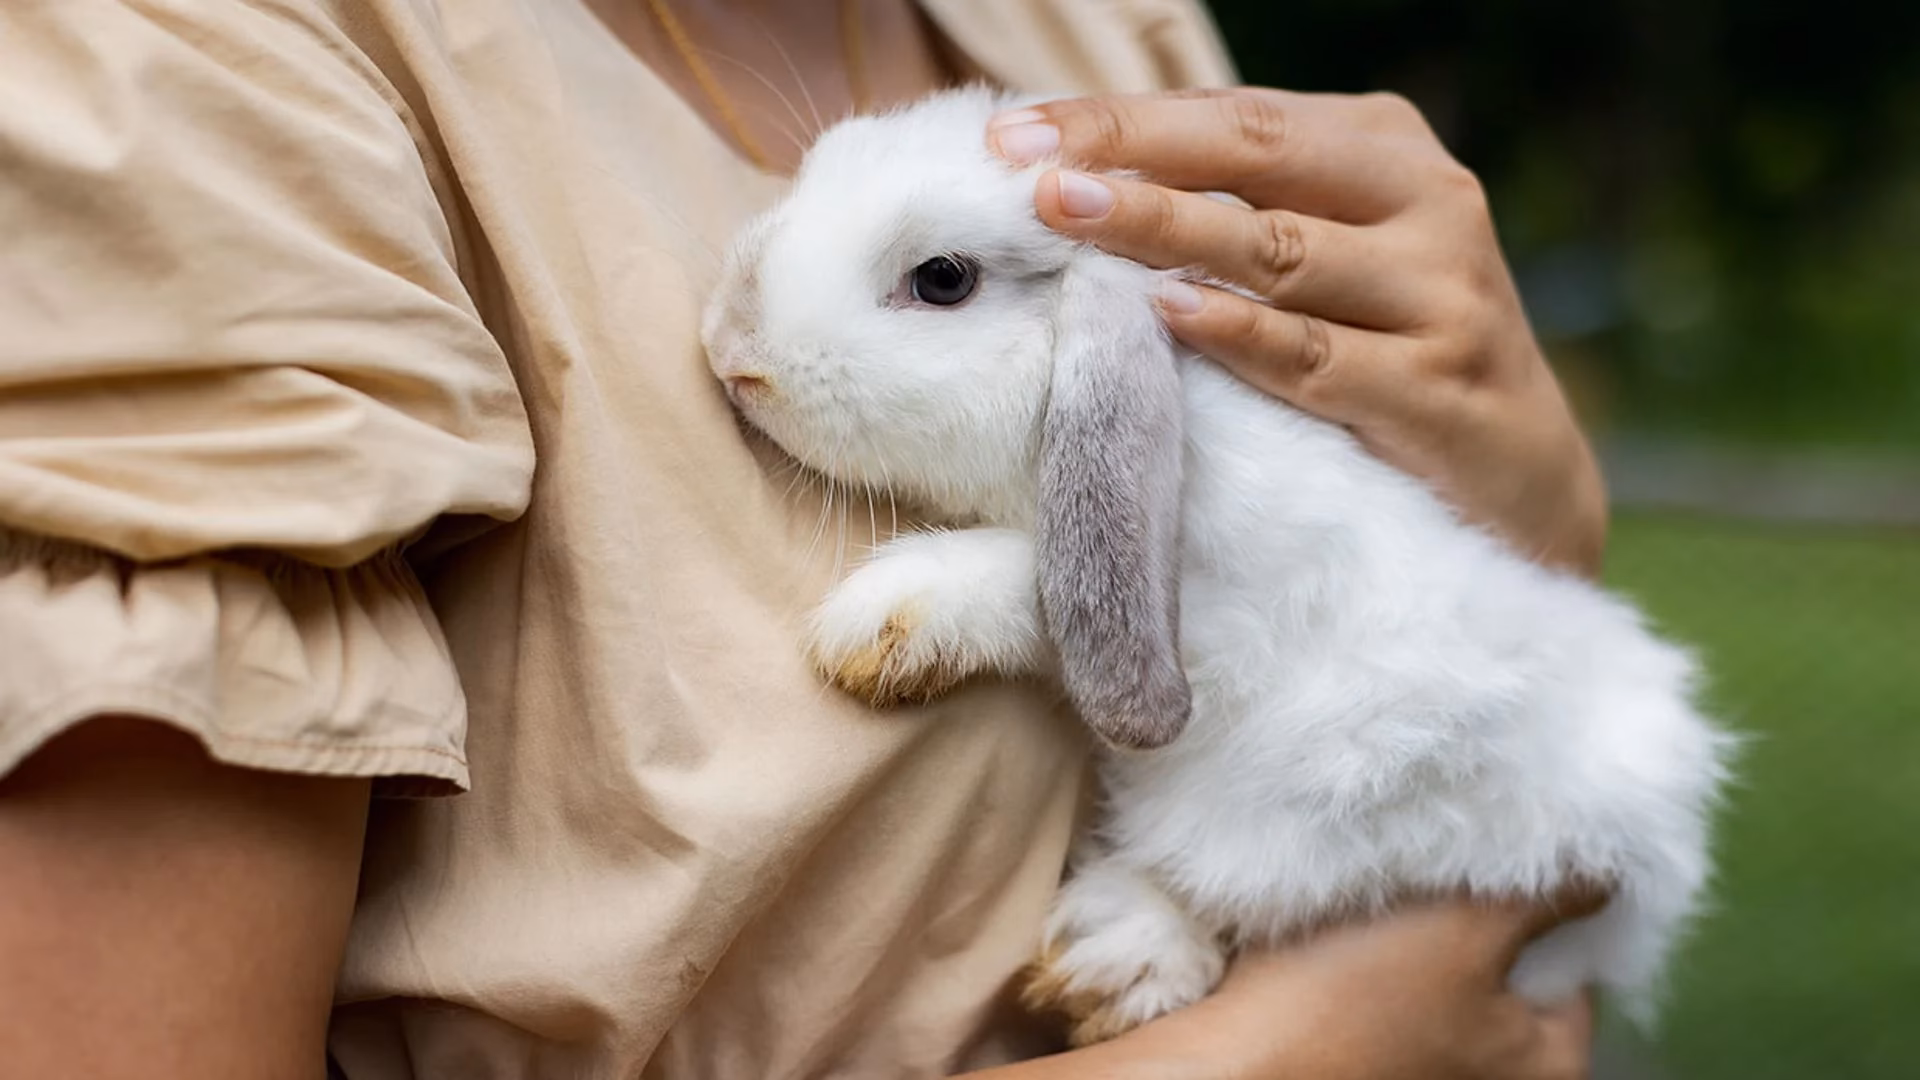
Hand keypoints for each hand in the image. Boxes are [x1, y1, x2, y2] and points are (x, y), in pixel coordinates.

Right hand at [967, 890, 1603, 1079]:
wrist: (1227, 1059)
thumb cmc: (1353, 1006)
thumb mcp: (1465, 932)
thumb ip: (1547, 897)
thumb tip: (1612, 868)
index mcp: (1544, 1065)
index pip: (1576, 966)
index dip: (1549, 898)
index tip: (1516, 847)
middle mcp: (1487, 1077)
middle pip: (1506, 969)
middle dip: (1480, 907)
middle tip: (1452, 845)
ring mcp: (1418, 1064)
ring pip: (1439, 972)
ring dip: (1420, 922)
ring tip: (1397, 870)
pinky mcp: (1357, 1049)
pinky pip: (1384, 984)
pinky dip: (1373, 947)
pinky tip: (1350, 909)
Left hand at [989, 90, 1607, 574]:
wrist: (1519, 481)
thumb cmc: (1393, 351)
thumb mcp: (1332, 260)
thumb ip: (1239, 215)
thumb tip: (1080, 191)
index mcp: (1387, 151)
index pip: (1236, 117)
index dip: (1122, 120)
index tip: (1014, 136)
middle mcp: (1428, 203)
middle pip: (1257, 157)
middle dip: (1131, 155)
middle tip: (1028, 171)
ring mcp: (1444, 294)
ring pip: (1280, 251)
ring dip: (1165, 231)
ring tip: (1069, 217)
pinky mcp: (1440, 389)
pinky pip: (1317, 357)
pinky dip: (1239, 334)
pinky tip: (1167, 315)